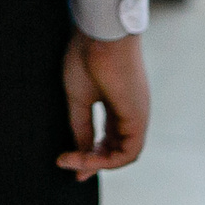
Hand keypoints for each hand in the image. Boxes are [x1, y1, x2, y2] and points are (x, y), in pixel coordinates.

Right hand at [59, 30, 149, 178]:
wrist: (100, 35)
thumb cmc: (86, 57)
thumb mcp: (79, 98)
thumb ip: (81, 126)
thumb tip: (80, 150)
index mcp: (118, 106)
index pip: (109, 139)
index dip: (90, 153)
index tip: (66, 160)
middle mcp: (131, 114)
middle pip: (117, 149)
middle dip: (94, 162)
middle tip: (71, 169)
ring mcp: (137, 116)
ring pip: (125, 154)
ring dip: (99, 163)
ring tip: (74, 163)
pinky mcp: (138, 118)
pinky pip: (128, 152)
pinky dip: (108, 160)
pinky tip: (87, 158)